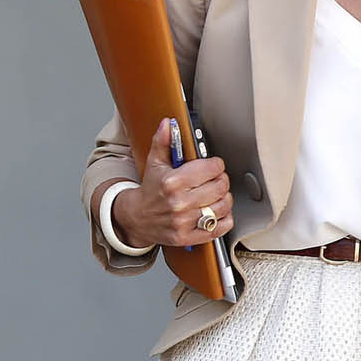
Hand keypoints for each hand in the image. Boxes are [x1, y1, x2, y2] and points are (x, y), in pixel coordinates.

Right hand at [114, 117, 234, 246]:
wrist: (136, 218)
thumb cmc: (150, 190)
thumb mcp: (155, 163)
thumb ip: (163, 142)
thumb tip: (167, 124)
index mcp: (173, 182)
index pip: (211, 168)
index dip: (216, 164)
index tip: (212, 165)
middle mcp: (179, 202)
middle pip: (220, 186)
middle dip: (221, 180)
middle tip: (215, 179)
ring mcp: (184, 221)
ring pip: (223, 206)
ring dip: (224, 198)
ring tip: (216, 194)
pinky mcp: (188, 237)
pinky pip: (220, 228)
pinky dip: (224, 219)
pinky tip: (217, 212)